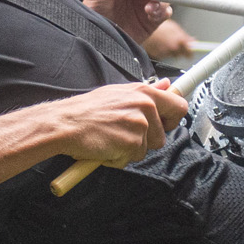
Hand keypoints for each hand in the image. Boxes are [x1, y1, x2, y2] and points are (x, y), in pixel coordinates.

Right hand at [51, 81, 187, 165]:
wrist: (64, 123)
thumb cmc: (86, 111)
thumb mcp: (118, 93)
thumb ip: (146, 91)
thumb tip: (166, 85)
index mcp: (144, 92)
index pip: (179, 106)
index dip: (172, 119)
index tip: (164, 123)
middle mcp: (145, 106)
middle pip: (163, 135)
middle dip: (147, 140)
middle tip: (124, 134)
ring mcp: (139, 125)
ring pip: (147, 149)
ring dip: (130, 150)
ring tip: (111, 138)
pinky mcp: (132, 143)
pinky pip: (132, 158)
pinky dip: (119, 158)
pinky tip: (105, 146)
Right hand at [143, 19, 197, 61]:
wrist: (144, 27)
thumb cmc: (158, 26)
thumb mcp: (175, 28)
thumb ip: (185, 37)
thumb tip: (193, 42)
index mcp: (179, 41)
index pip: (190, 53)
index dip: (190, 52)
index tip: (190, 51)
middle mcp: (172, 49)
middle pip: (180, 55)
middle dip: (179, 50)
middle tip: (175, 42)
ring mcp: (164, 53)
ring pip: (171, 55)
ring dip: (170, 50)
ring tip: (165, 41)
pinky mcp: (157, 56)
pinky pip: (163, 55)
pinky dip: (162, 51)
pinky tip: (159, 44)